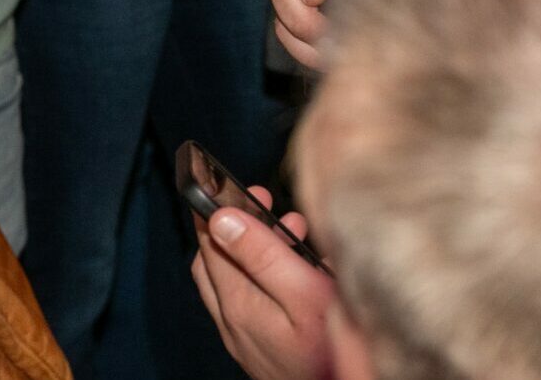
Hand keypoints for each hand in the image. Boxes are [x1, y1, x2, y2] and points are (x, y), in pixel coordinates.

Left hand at [191, 189, 336, 379]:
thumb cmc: (332, 356)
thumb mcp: (305, 296)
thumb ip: (263, 256)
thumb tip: (222, 219)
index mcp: (237, 304)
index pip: (209, 242)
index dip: (218, 207)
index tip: (233, 184)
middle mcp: (233, 322)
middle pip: (216, 260)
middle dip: (238, 224)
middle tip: (267, 204)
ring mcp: (245, 339)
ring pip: (236, 281)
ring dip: (256, 250)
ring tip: (294, 232)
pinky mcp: (262, 351)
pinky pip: (252, 304)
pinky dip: (265, 278)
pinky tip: (298, 272)